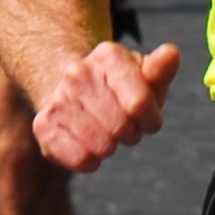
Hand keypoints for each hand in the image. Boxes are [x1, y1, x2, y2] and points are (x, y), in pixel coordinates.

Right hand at [30, 38, 181, 172]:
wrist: (72, 89)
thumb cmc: (120, 87)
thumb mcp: (145, 76)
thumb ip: (161, 69)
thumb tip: (171, 54)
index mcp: (108, 56)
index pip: (139, 105)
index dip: (150, 121)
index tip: (146, 118)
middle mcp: (77, 73)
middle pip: (121, 128)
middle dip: (131, 134)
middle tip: (124, 126)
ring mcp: (57, 98)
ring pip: (101, 146)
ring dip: (111, 146)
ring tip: (105, 132)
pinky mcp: (43, 125)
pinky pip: (80, 159)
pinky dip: (91, 161)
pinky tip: (88, 144)